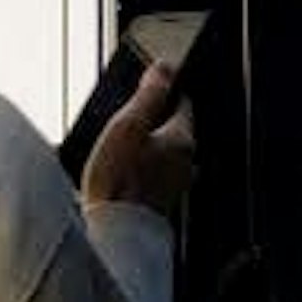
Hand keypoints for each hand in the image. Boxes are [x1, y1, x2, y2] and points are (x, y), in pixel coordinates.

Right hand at [82, 65, 197, 227]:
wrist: (115, 234)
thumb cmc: (119, 182)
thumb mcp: (129, 125)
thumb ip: (149, 94)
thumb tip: (165, 67)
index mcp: (183, 140)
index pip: (182, 105)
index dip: (166, 93)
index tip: (152, 86)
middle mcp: (186, 164)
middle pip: (175, 131)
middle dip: (156, 122)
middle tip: (131, 117)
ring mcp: (175, 186)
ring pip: (166, 156)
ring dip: (149, 149)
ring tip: (123, 147)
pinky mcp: (160, 204)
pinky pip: (156, 177)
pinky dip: (143, 171)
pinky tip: (123, 174)